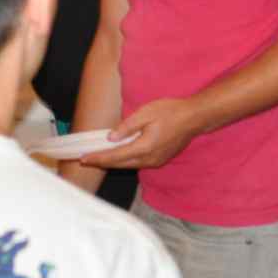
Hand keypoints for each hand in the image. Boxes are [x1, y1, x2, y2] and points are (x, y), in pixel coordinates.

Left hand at [81, 95, 205, 170]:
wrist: (193, 118)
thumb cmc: (170, 112)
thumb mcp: (146, 113)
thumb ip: (127, 126)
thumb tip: (110, 137)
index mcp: (144, 147)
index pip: (116, 156)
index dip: (98, 157)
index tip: (83, 158)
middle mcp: (149, 159)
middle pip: (120, 164)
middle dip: (102, 162)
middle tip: (84, 160)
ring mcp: (155, 161)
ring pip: (129, 165)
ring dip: (112, 163)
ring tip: (97, 158)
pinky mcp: (159, 159)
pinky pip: (137, 163)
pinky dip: (124, 161)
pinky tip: (117, 156)